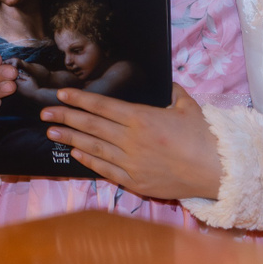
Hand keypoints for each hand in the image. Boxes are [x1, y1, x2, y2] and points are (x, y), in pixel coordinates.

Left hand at [40, 85, 221, 201]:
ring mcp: (131, 162)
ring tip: (51, 133)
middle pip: (91, 126)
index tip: (61, 94)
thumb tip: (166, 82)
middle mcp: (131, 139)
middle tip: (45, 113)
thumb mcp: (187, 105)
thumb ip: (172, 92)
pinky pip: (105, 169)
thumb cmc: (204, 136)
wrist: (216, 170)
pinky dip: (88, 160)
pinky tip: (76, 153)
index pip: (102, 106)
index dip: (79, 100)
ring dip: (70, 139)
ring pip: (93, 147)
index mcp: (141, 117)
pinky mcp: (135, 181)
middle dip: (65, 117)